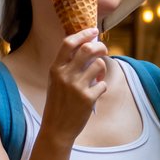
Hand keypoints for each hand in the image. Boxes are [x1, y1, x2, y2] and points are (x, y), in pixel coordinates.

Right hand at [41, 27, 107, 144]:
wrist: (56, 128)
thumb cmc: (58, 103)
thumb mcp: (55, 81)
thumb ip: (67, 65)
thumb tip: (88, 47)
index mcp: (55, 69)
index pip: (69, 43)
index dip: (83, 34)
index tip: (93, 30)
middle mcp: (65, 75)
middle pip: (88, 49)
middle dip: (100, 46)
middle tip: (103, 50)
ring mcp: (77, 87)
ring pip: (99, 65)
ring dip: (102, 69)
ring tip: (98, 77)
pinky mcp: (88, 98)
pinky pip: (103, 84)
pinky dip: (102, 87)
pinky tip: (95, 93)